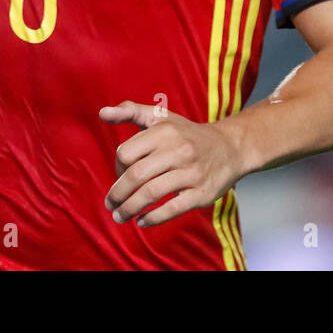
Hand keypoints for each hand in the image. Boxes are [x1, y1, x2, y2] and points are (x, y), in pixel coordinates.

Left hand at [99, 100, 246, 227]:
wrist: (230, 147)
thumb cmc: (187, 134)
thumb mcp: (160, 117)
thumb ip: (130, 111)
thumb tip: (102, 113)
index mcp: (164, 131)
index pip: (126, 153)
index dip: (117, 168)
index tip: (119, 175)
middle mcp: (178, 150)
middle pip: (135, 175)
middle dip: (117, 194)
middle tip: (110, 204)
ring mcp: (191, 172)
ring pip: (150, 194)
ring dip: (129, 209)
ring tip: (119, 216)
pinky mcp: (201, 193)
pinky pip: (171, 209)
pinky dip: (152, 218)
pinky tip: (141, 221)